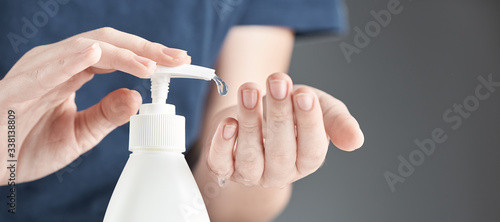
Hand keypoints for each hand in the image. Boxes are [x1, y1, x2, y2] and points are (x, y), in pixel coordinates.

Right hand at [0, 27, 189, 183]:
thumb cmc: (27, 145)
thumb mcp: (80, 133)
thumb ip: (107, 114)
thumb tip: (137, 95)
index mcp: (73, 71)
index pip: (116, 55)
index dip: (148, 56)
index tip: (178, 62)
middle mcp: (58, 63)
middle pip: (107, 44)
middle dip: (145, 49)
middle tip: (176, 58)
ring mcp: (38, 71)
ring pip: (84, 49)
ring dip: (121, 54)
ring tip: (149, 63)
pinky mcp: (18, 86)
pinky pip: (45, 69)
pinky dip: (70, 59)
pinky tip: (94, 54)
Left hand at [205, 73, 363, 187]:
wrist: (257, 110)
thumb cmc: (290, 111)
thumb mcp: (319, 107)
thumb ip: (337, 121)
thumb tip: (355, 140)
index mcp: (307, 159)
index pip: (312, 149)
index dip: (309, 123)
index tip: (304, 94)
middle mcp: (280, 171)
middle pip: (281, 152)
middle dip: (279, 115)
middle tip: (278, 82)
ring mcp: (252, 172)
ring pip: (251, 156)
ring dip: (250, 122)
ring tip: (250, 90)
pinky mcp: (225, 167)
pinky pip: (221, 163)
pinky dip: (222, 143)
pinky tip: (229, 122)